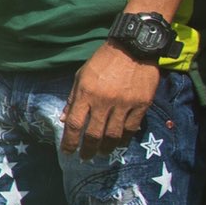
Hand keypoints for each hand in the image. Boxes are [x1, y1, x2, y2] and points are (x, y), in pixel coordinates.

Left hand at [62, 44, 160, 158]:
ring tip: (102, 152)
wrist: (133, 47)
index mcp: (86, 93)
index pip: (74, 124)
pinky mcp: (141, 104)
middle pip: (94, 134)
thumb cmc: (103, 61)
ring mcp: (124, 103)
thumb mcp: (81, 75)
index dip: (70, 141)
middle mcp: (104, 101)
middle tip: (86, 157)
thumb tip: (64, 119)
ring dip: (107, 147)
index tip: (68, 152)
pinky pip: (132, 127)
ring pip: (114, 134)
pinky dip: (125, 138)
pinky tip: (119, 142)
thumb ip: (73, 98)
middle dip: (88, 149)